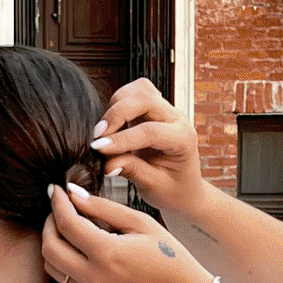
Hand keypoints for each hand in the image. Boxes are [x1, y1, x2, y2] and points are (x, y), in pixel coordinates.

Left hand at [44, 184, 211, 282]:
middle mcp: (93, 277)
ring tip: (67, 228)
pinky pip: (65, 280)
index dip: (57, 202)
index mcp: (107, 253)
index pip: (66, 223)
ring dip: (53, 243)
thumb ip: (104, 208)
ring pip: (51, 266)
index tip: (56, 189)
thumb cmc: (171, 258)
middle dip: (49, 222)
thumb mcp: (141, 224)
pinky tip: (78, 248)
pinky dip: (63, 261)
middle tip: (60, 208)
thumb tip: (74, 194)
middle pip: (49, 246)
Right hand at [89, 78, 206, 214]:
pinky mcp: (155, 108)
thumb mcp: (154, 188)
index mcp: (183, 140)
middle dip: (116, 114)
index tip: (98, 148)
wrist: (184, 189)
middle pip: (145, 99)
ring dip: (116, 105)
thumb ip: (132, 171)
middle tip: (97, 137)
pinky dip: (119, 102)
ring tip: (104, 131)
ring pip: (139, 90)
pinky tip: (112, 124)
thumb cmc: (173, 191)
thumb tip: (106, 162)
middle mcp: (177, 119)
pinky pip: (136, 92)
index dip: (121, 138)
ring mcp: (167, 110)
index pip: (150, 131)